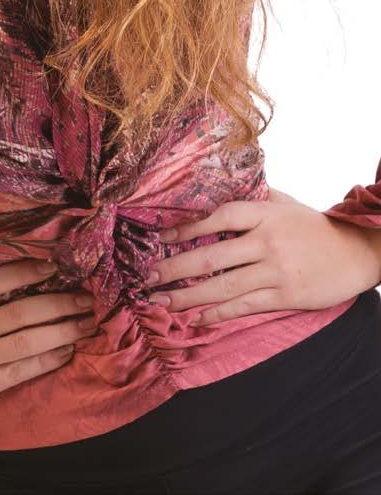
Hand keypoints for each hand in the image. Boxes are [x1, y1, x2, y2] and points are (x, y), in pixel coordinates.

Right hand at [0, 258, 96, 426]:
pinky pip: (20, 372)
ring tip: (86, 324)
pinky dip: (47, 360)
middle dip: (58, 304)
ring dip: (62, 331)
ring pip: (25, 343)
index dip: (24, 272)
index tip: (51, 267)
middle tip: (85, 298)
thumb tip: (2, 276)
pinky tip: (67, 350)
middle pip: (19, 313)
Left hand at [145, 186, 380, 326]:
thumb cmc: (314, 226)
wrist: (357, 252)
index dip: (187, 227)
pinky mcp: (285, 295)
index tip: (161, 237)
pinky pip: (244, 306)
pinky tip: (196, 318)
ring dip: (188, 295)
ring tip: (162, 301)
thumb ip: (254, 197)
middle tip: (148, 276)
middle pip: (211, 256)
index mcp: (263, 213)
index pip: (217, 217)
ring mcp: (275, 270)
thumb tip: (220, 186)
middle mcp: (266, 241)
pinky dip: (217, 313)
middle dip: (175, 268)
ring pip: (223, 286)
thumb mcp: (284, 202)